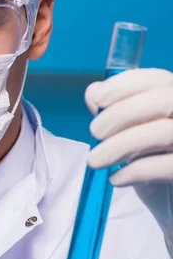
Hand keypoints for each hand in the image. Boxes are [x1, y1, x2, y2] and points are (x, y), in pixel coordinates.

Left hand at [85, 68, 172, 254]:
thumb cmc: (153, 165)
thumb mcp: (130, 134)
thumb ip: (114, 111)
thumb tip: (93, 92)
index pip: (159, 79)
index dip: (126, 85)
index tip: (97, 99)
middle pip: (164, 99)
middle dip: (122, 113)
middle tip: (94, 132)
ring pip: (163, 131)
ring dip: (120, 145)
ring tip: (95, 160)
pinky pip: (168, 166)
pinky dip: (135, 171)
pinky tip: (116, 179)